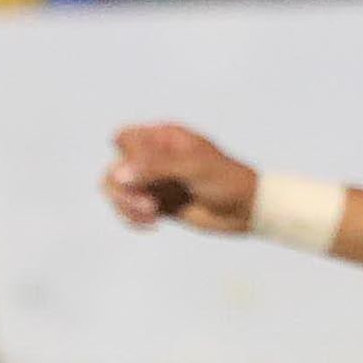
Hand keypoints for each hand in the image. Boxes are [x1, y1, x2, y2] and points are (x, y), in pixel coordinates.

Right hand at [103, 122, 260, 231]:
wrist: (247, 210)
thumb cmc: (226, 180)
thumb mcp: (193, 167)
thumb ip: (155, 167)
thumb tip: (119, 174)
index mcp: (164, 137)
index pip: (124, 138)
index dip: (127, 157)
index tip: (145, 173)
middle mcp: (155, 156)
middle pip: (115, 167)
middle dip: (124, 189)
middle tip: (148, 206)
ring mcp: (154, 181)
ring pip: (117, 190)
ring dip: (125, 206)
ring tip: (150, 217)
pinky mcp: (155, 204)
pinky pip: (128, 209)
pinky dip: (131, 218)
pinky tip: (152, 225)